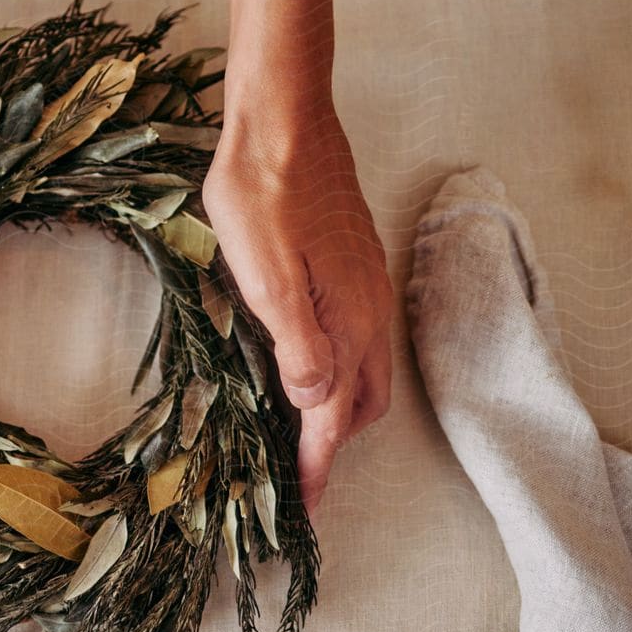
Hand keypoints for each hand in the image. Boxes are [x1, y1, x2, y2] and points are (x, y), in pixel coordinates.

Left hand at [202, 89, 392, 515]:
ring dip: (340, 412)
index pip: (336, 419)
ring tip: (301, 435)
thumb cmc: (263, 195)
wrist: (285, 120)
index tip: (304, 510)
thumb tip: (314, 405)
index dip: (319, 468)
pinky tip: (309, 365)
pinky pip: (360, 339)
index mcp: (347, 322)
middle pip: (362, 405)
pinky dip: (341, 372)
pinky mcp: (356, 266)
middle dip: (334, 448)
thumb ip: (294, 343)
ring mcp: (367, 287)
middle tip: (297, 478)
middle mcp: (368, 311)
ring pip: (366, 372)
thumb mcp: (264, 275)